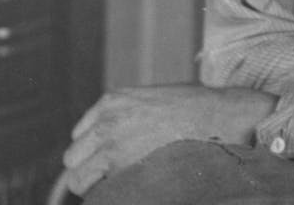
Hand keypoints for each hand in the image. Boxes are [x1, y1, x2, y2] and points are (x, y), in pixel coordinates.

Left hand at [62, 84, 277, 196]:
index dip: (94, 150)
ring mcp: (112, 148)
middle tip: (114, 175)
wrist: (220, 117)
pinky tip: (131, 188)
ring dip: (95, 185)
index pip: (80, 135)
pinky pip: (100, 194)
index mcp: (111, 101)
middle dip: (89, 169)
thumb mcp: (152, 98)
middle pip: (73, 159)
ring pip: (78, 180)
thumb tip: (113, 141)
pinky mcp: (124, 172)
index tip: (109, 159)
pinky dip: (110, 195)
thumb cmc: (194, 108)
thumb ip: (126, 115)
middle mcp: (106, 123)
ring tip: (122, 184)